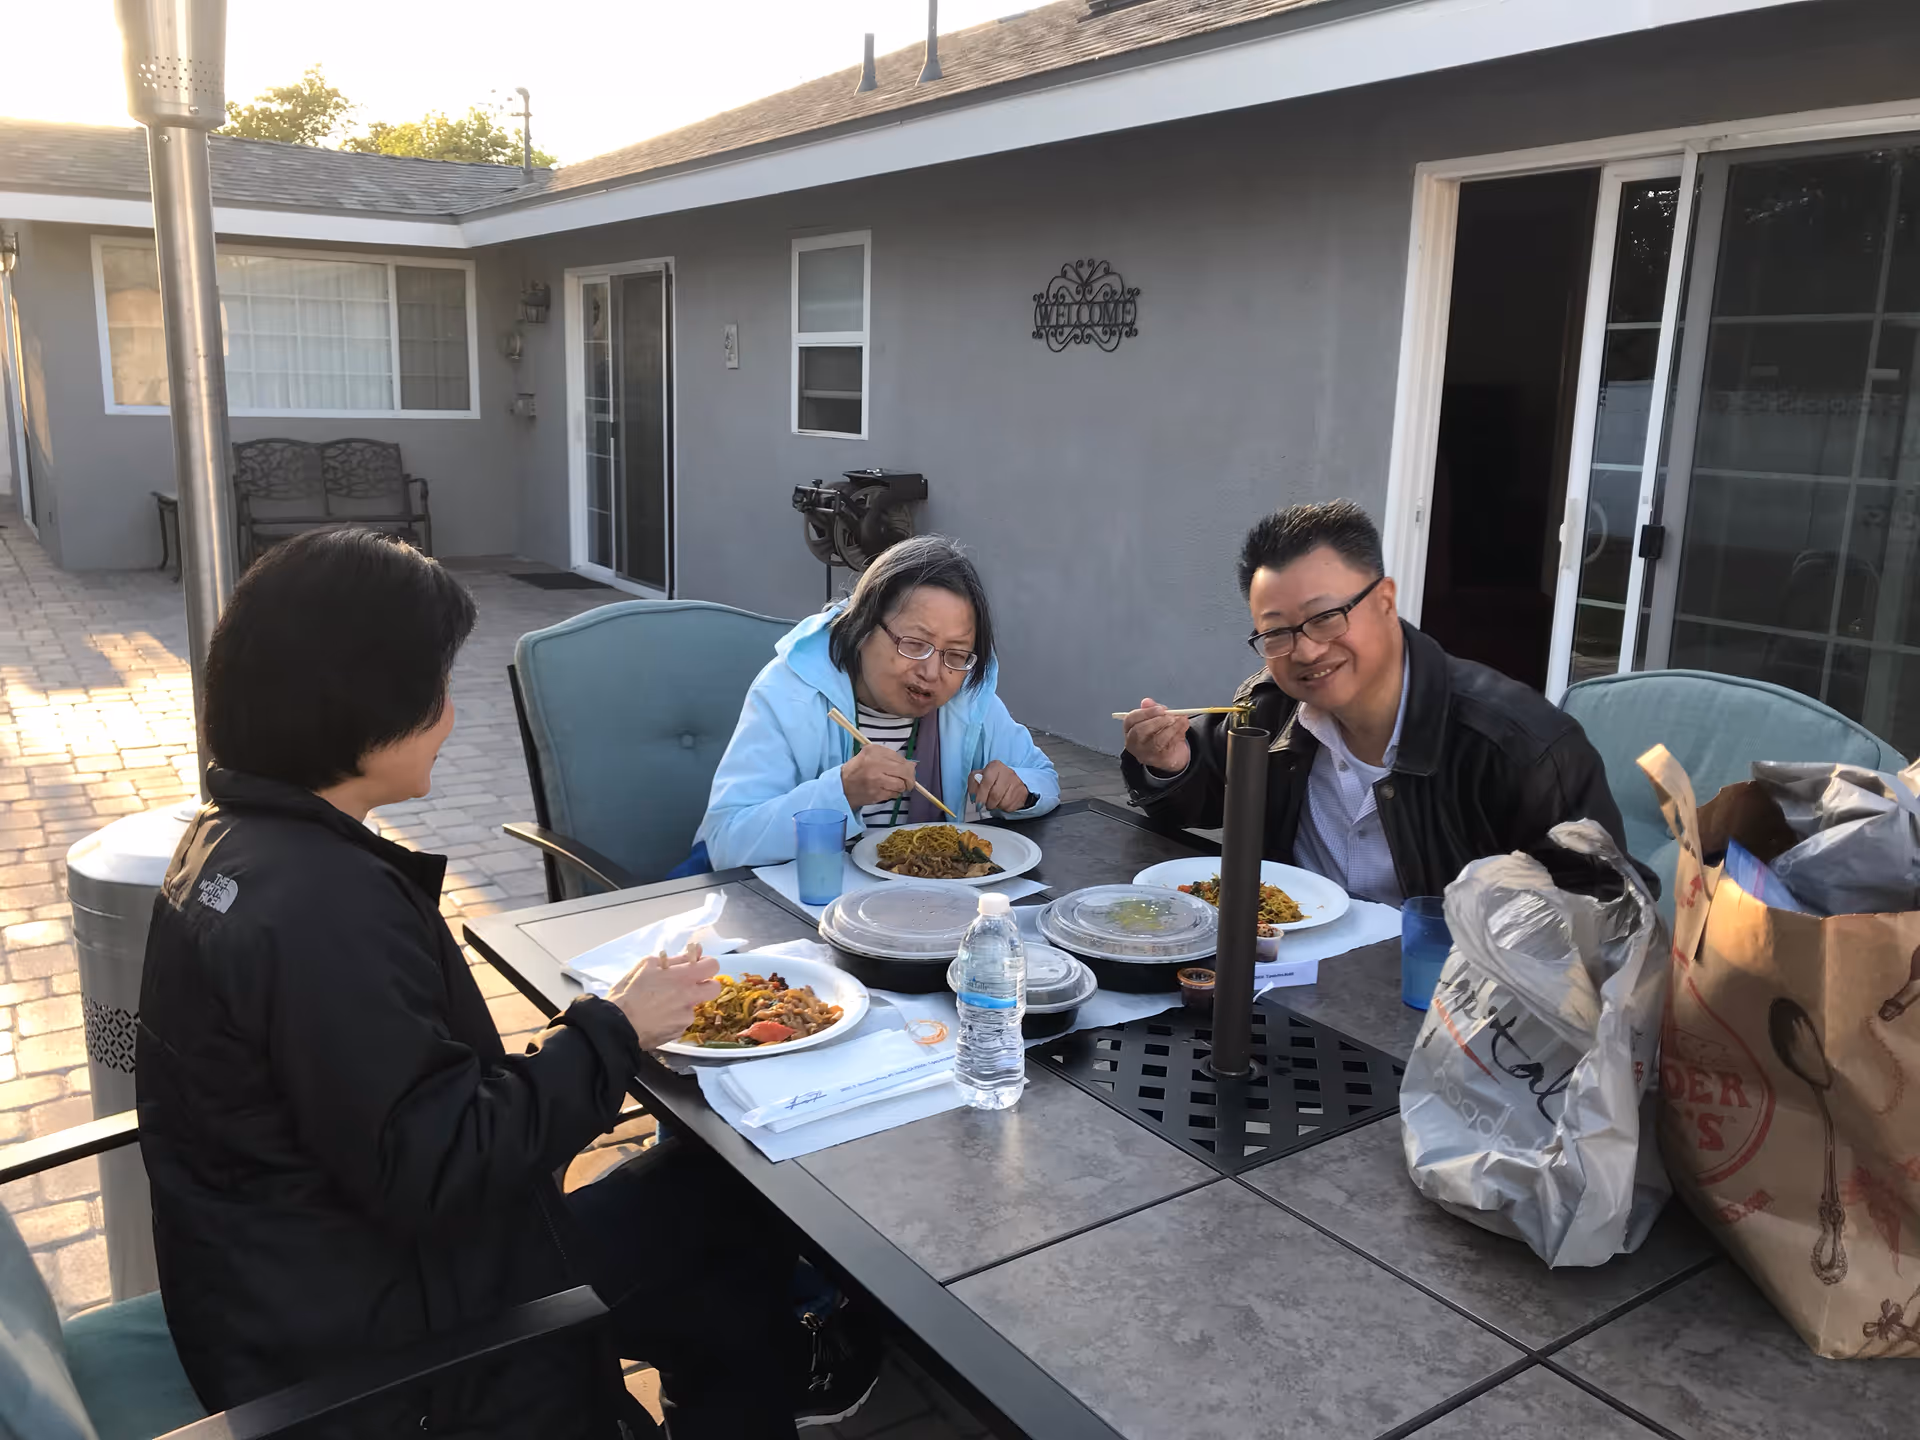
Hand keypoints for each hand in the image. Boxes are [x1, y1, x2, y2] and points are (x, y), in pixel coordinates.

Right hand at [605, 944, 719, 1049]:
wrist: (617, 1026)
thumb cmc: (628, 992)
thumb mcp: (647, 966)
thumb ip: (676, 959)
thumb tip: (696, 951)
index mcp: (683, 977)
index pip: (713, 965)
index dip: (706, 964)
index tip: (696, 966)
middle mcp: (690, 997)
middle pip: (714, 988)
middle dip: (705, 984)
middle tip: (687, 985)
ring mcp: (686, 1016)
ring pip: (695, 1006)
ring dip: (684, 1003)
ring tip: (660, 1004)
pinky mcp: (679, 1032)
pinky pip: (683, 1021)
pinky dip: (674, 1018)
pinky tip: (657, 1017)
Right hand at [841, 743, 917, 809]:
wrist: (842, 786)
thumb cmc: (858, 769)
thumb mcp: (871, 755)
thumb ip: (892, 757)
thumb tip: (913, 765)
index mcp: (874, 752)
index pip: (900, 759)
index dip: (908, 765)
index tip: (908, 769)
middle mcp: (875, 764)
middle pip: (904, 771)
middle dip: (910, 778)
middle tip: (909, 781)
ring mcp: (876, 781)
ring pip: (901, 785)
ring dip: (902, 786)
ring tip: (896, 785)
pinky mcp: (876, 794)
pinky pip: (894, 794)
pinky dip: (894, 793)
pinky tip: (888, 790)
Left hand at [969, 760, 1029, 812]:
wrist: (1012, 782)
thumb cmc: (993, 780)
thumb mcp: (981, 777)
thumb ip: (974, 784)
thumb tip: (973, 796)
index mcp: (995, 766)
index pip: (987, 781)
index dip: (980, 794)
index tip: (976, 802)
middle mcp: (1007, 772)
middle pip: (995, 794)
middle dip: (987, 802)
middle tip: (984, 804)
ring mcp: (1016, 782)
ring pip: (1002, 802)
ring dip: (994, 806)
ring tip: (993, 802)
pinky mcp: (1022, 792)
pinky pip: (1008, 805)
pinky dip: (1002, 807)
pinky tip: (1001, 802)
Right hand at [1122, 698, 1191, 774]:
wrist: (1172, 755)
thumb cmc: (1160, 733)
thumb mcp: (1156, 719)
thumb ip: (1152, 709)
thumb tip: (1147, 701)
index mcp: (1129, 730)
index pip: (1131, 720)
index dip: (1146, 712)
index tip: (1161, 709)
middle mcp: (1133, 743)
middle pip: (1140, 731)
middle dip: (1158, 721)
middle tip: (1171, 716)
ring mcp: (1145, 754)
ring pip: (1155, 741)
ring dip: (1171, 729)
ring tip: (1181, 721)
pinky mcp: (1158, 760)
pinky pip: (1167, 748)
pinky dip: (1177, 736)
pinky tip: (1182, 730)